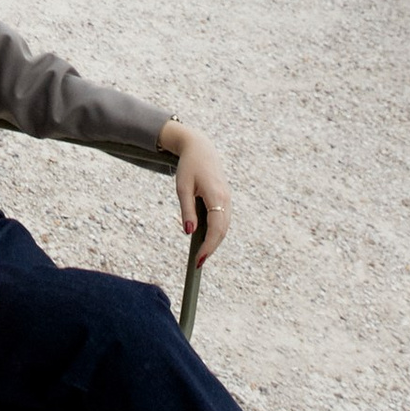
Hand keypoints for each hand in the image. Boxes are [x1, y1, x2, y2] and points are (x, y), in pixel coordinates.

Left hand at [161, 125, 231, 263]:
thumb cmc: (188, 166)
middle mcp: (226, 199)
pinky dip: (216, 232)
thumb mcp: (182, 188)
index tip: (198, 260)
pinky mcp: (225, 199)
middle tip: (197, 263)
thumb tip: (189, 232)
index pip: (216, 228)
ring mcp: (227, 199)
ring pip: (224, 226)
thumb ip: (187, 210)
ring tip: (201, 255)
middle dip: (211, 248)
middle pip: (222, 231)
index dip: (208, 246)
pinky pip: (223, 220)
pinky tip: (206, 240)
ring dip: (215, 242)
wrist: (200, 147)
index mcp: (216, 196)